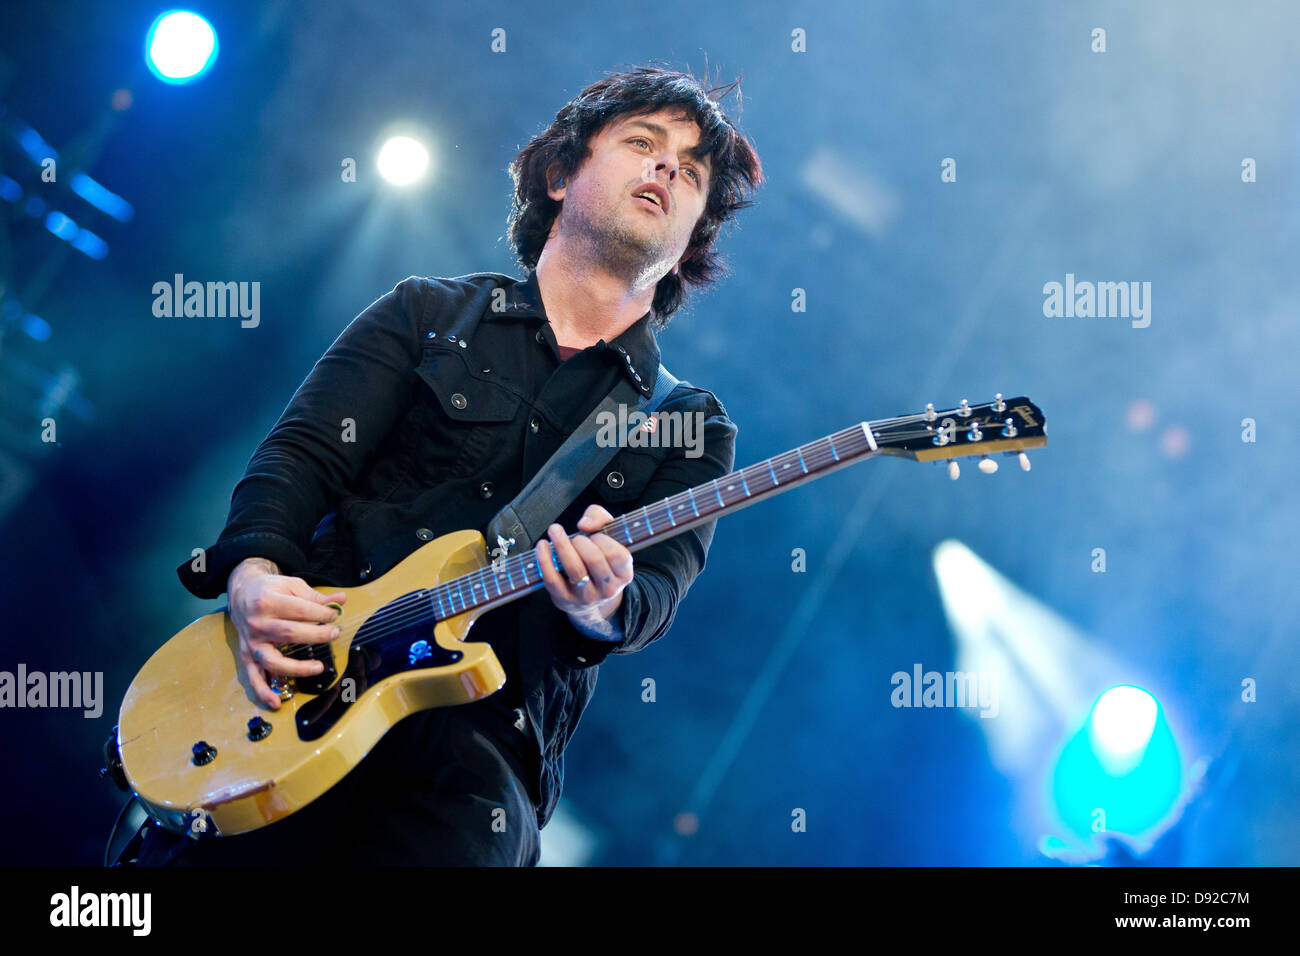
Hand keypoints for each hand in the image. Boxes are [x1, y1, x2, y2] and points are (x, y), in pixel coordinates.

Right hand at [226, 558, 346, 708]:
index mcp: (268, 601)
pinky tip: (276, 702)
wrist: (242, 592)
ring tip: (319, 667)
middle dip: (317, 635)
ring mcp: (251, 642)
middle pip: (290, 633)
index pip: (301, 611)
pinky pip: (253, 677)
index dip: (322, 614)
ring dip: (298, 667)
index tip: (334, 616)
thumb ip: (316, 596)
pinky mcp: (246, 655)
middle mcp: (257, 623)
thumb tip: (341, 600)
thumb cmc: (270, 589)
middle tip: (334, 634)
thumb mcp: (291, 586)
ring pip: (274, 660)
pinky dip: (263, 692)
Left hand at [535, 505, 633, 622]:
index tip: (594, 536)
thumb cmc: (599, 559)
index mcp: (623, 574)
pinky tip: (542, 545)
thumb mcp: (608, 536)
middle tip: (576, 539)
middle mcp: (608, 589)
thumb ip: (600, 517)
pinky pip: (552, 579)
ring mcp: (587, 597)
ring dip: (562, 545)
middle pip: (594, 559)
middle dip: (580, 541)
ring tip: (556, 532)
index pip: (616, 554)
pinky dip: (545, 559)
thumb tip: (585, 525)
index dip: (602, 540)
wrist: (591, 601)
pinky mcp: (565, 600)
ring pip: (574, 569)